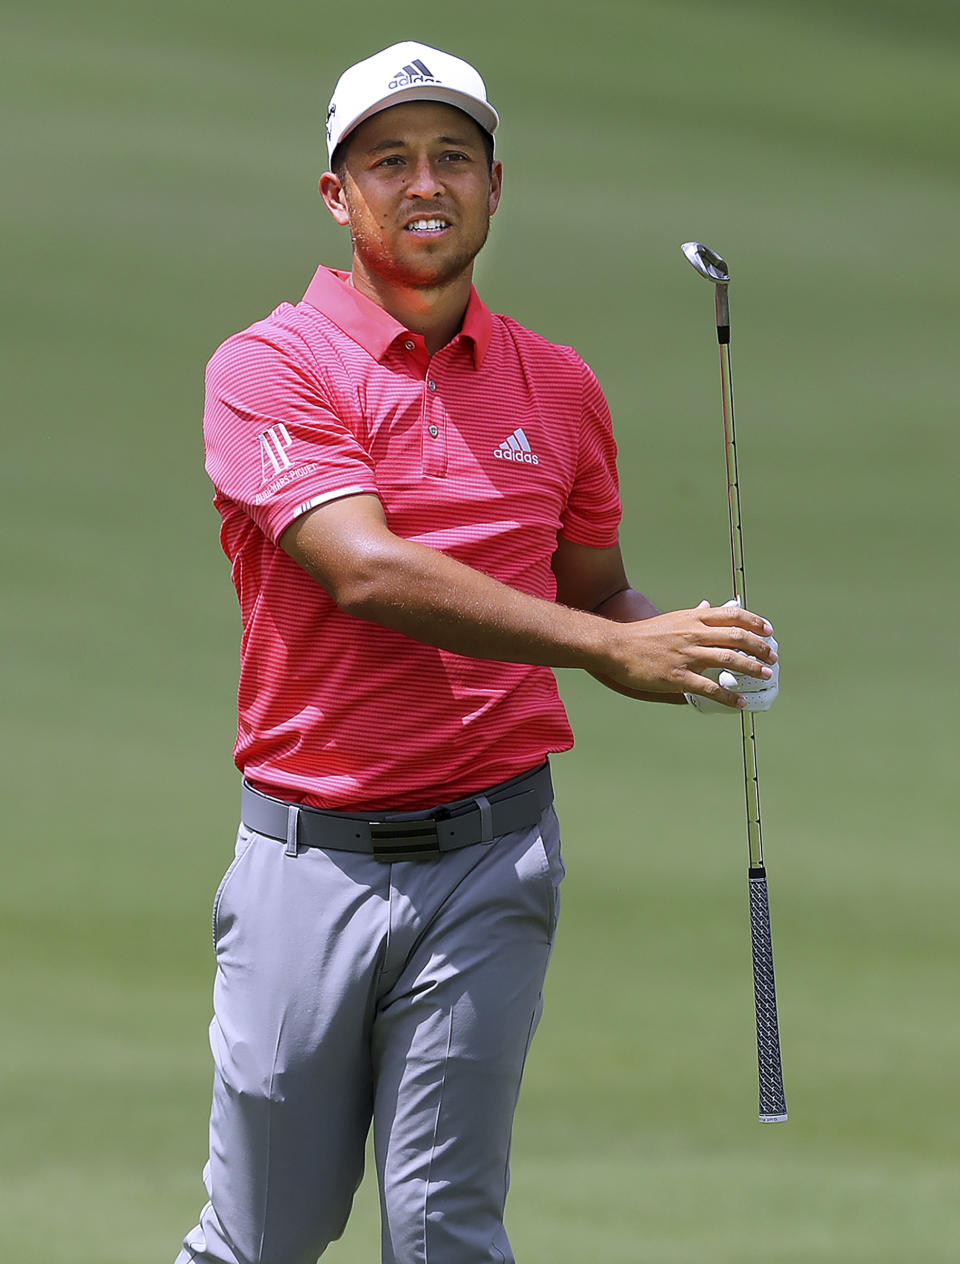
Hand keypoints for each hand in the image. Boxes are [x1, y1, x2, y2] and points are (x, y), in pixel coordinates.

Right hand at [601, 598, 777, 706]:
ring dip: (751, 668)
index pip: (732, 615)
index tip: (768, 631)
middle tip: (771, 657)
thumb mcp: (671, 618)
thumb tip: (708, 606)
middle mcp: (693, 633)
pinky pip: (709, 687)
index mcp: (693, 618)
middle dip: (760, 647)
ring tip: (764, 675)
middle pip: (737, 637)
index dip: (755, 622)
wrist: (617, 647)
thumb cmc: (643, 634)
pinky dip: (728, 696)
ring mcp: (686, 655)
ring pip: (729, 660)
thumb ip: (693, 615)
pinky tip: (739, 702)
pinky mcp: (677, 676)